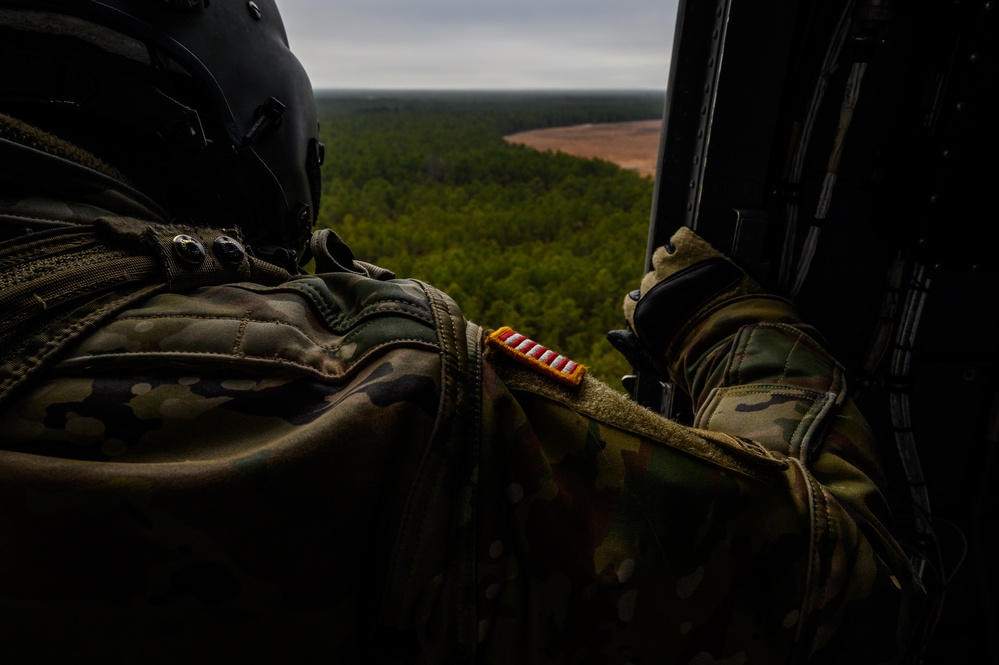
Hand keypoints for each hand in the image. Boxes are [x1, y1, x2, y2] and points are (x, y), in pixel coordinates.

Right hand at [608, 227, 760, 373]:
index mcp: (640, 316)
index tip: (667, 310)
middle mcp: (649, 288)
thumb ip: (635, 350)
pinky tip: (698, 252)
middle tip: (689, 294)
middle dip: (667, 285)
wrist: (727, 339)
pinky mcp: (689, 250)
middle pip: (652, 279)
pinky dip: (686, 243)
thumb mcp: (660, 365)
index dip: (653, 305)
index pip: (634, 302)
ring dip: (676, 263)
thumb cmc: (697, 361)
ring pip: (664, 257)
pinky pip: (680, 238)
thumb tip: (613, 335)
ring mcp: (668, 267)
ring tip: (695, 272)